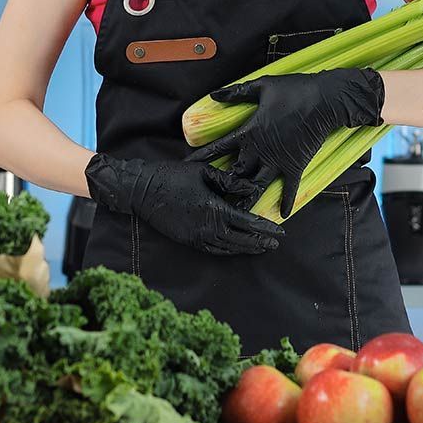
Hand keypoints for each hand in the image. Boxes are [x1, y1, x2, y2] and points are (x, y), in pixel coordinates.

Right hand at [84, 153, 283, 255]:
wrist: (142, 190)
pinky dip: (228, 250)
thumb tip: (252, 190)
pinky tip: (235, 248)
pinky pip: (213, 250)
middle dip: (259, 243)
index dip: (265, 228)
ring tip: (260, 248)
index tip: (280, 231)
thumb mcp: (205, 172)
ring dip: (246, 249)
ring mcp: (196, 237)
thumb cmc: (173, 176)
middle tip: (275, 244)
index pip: (247, 223)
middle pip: (241, 241)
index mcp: (214, 209)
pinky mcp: (188, 241)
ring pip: (228, 249)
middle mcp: (207, 228)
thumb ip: (230, 182)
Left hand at [186, 68, 384, 217]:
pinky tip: (282, 215)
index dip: (203, 156)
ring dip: (246, 200)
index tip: (189, 166)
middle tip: (210, 197)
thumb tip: (213, 94)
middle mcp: (260, 150)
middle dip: (222, 185)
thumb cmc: (293, 90)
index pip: (220, 147)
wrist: (325, 100)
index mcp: (250, 131)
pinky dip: (286, 202)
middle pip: (236, 173)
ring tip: (236, 215)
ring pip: (257, 186)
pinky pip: (289, 189)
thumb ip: (236, 92)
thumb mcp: (261, 86)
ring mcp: (278, 160)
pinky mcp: (295, 166)